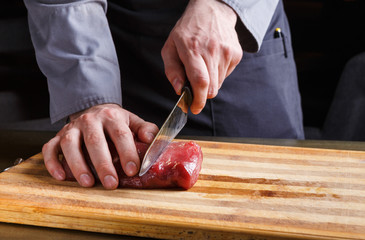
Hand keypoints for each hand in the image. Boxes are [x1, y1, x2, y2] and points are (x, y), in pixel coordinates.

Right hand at [42, 104, 158, 188]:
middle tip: (111, 183)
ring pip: (70, 144)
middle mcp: (90, 120)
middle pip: (95, 141)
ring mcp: (72, 128)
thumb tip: (151, 139)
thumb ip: (145, 129)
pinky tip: (60, 176)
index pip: (120, 134)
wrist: (94, 111)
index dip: (127, 152)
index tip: (132, 170)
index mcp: (112, 116)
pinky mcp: (57, 136)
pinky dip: (52, 162)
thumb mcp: (132, 121)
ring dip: (78, 165)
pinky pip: (49, 148)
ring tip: (88, 183)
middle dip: (103, 164)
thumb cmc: (115, 122)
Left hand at [161, 0, 242, 113]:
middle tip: (194, 91)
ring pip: (218, 84)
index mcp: (192, 49)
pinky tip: (212, 61)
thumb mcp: (170, 47)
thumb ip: (172, 70)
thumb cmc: (187, 31)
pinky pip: (226, 75)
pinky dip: (218, 74)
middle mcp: (212, 51)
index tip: (194, 108)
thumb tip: (179, 90)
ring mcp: (227, 52)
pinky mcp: (236, 54)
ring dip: (209, 83)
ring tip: (203, 66)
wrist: (212, 11)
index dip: (198, 100)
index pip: (200, 81)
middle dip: (202, 95)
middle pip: (211, 88)